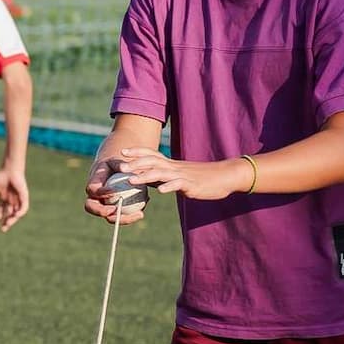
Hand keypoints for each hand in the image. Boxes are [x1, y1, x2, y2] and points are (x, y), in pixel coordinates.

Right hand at [0, 164, 28, 231]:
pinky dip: (21, 212)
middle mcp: (12, 200)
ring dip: (13, 219)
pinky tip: (16, 215)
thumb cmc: (1, 176)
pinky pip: (24, 207)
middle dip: (7, 221)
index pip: (2, 210)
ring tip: (8, 223)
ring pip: (17, 212)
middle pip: (10, 214)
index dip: (0, 216)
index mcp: (4, 198)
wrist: (10, 169)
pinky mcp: (24, 196)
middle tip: (3, 229)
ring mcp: (18, 199)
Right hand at [83, 156, 145, 223]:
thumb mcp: (117, 161)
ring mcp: (103, 205)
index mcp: (93, 183)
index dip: (101, 192)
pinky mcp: (114, 210)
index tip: (114, 191)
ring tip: (138, 214)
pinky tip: (141, 213)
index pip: (92, 189)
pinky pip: (120, 217)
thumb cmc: (116, 164)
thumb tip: (124, 168)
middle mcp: (94, 197)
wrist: (116, 171)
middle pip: (91, 207)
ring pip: (107, 216)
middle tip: (115, 210)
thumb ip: (119, 164)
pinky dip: (130, 216)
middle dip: (101, 211)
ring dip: (121, 218)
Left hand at [118, 147, 249, 200]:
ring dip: (145, 176)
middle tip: (119, 166)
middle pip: (152, 162)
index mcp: (171, 165)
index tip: (122, 152)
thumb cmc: (201, 177)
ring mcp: (182, 176)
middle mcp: (174, 167)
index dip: (137, 152)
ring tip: (131, 180)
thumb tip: (146, 178)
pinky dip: (170, 187)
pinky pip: (179, 185)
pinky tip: (161, 191)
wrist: (225, 176)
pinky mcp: (192, 185)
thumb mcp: (179, 175)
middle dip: (135, 163)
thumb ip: (163, 176)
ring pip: (161, 174)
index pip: (151, 154)